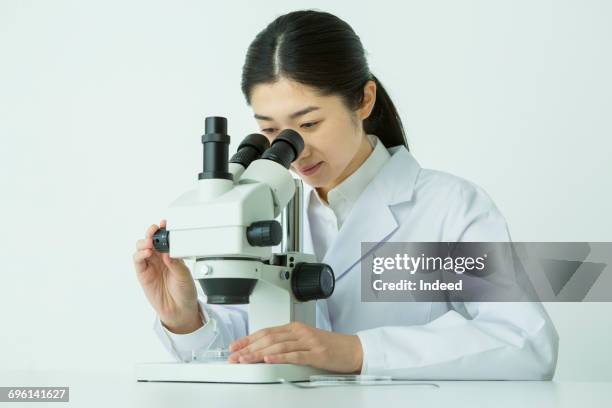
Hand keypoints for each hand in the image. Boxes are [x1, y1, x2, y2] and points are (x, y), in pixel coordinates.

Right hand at [133, 219, 202, 333]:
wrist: (180, 310)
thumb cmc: (184, 291)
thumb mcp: (185, 275)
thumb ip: (176, 263)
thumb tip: (168, 252)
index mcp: (171, 254)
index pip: (165, 238)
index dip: (163, 229)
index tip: (165, 223)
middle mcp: (159, 258)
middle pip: (150, 239)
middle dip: (151, 233)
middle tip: (155, 231)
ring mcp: (150, 265)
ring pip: (141, 247)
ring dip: (144, 242)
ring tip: (151, 243)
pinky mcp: (143, 274)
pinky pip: (138, 261)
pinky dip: (140, 254)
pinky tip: (147, 253)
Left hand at [227, 321, 362, 372]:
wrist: (354, 349)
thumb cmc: (331, 346)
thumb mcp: (305, 340)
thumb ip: (287, 342)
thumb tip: (264, 349)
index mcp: (295, 327)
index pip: (266, 331)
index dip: (248, 339)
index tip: (234, 347)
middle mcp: (299, 332)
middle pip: (268, 338)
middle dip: (248, 348)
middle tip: (234, 356)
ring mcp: (308, 342)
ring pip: (278, 346)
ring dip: (258, 353)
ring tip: (245, 360)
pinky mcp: (316, 353)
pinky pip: (294, 355)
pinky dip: (279, 357)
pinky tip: (268, 360)